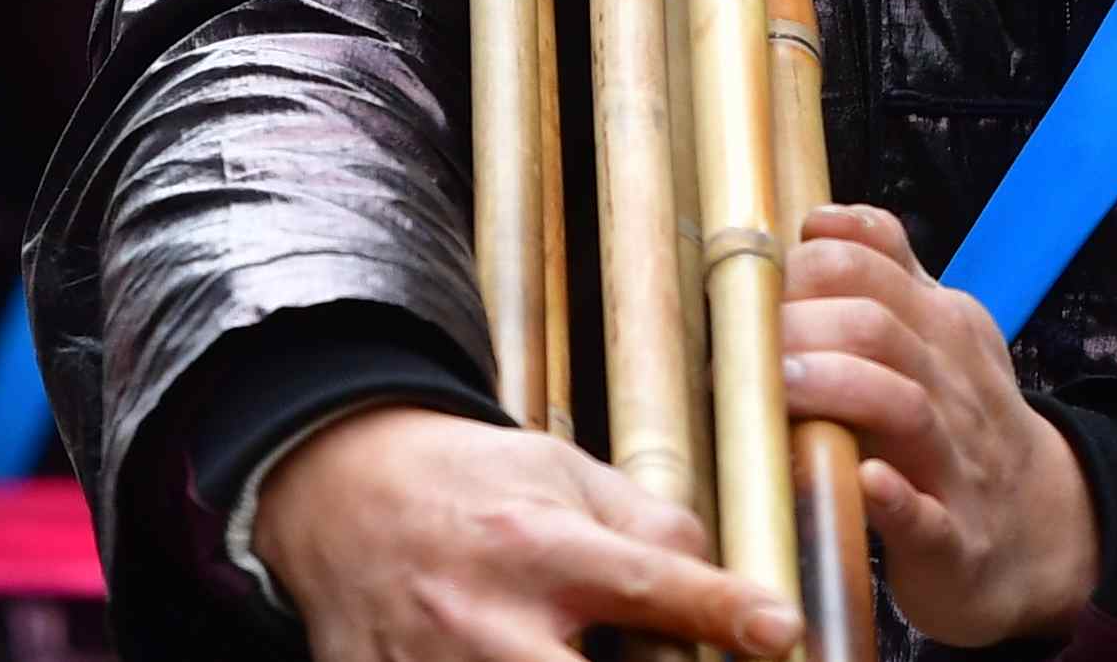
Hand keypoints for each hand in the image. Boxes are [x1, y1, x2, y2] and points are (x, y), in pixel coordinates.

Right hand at [254, 405, 801, 661]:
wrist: (339, 493)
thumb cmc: (470, 482)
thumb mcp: (564, 473)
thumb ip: (649, 525)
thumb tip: (735, 588)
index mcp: (539, 546)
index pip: (647, 582)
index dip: (719, 610)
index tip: (777, 631)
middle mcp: (487, 619)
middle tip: (670, 659)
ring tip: (581, 649)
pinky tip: (526, 658)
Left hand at [779, 203, 1098, 644]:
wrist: (1041, 527)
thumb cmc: (963, 421)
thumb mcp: (941, 334)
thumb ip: (888, 274)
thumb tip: (821, 217)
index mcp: (945, 326)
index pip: (874, 264)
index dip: (806, 265)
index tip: (755, 287)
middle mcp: (953, 384)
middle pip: (877, 327)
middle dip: (802, 325)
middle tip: (743, 347)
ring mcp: (956, 462)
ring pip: (902, 407)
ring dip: (836, 388)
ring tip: (780, 388)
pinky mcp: (953, 540)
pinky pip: (926, 517)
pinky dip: (894, 499)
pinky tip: (864, 480)